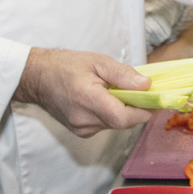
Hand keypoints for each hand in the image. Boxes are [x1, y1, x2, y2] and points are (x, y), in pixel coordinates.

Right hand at [14, 48, 152, 136]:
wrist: (37, 77)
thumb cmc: (65, 65)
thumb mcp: (97, 62)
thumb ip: (123, 74)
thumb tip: (147, 85)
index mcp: (87, 99)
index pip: (123, 117)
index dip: (143, 110)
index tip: (155, 99)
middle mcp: (84, 119)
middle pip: (122, 122)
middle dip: (136, 108)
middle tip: (141, 91)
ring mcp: (82, 129)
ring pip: (116, 124)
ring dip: (123, 110)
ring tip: (118, 91)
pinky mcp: (81, 132)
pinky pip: (106, 125)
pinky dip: (112, 113)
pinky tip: (105, 99)